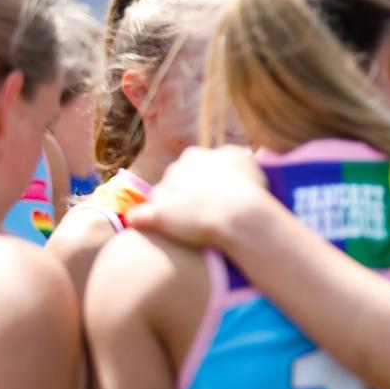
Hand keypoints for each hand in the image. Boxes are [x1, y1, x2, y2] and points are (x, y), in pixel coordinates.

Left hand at [126, 145, 268, 248]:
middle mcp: (176, 167)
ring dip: (167, 210)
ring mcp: (163, 190)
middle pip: (173, 180)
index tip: (214, 195)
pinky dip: (143, 224)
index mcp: (197, 155)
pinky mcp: (156, 214)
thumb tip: (235, 160)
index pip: (192, 166)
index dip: (202, 181)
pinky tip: (152, 233)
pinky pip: (138, 217)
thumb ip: (236, 159)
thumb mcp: (248, 163)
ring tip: (183, 228)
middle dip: (183, 194)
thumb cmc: (251, 192)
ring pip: (158, 198)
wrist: (240, 215)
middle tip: (201, 212)